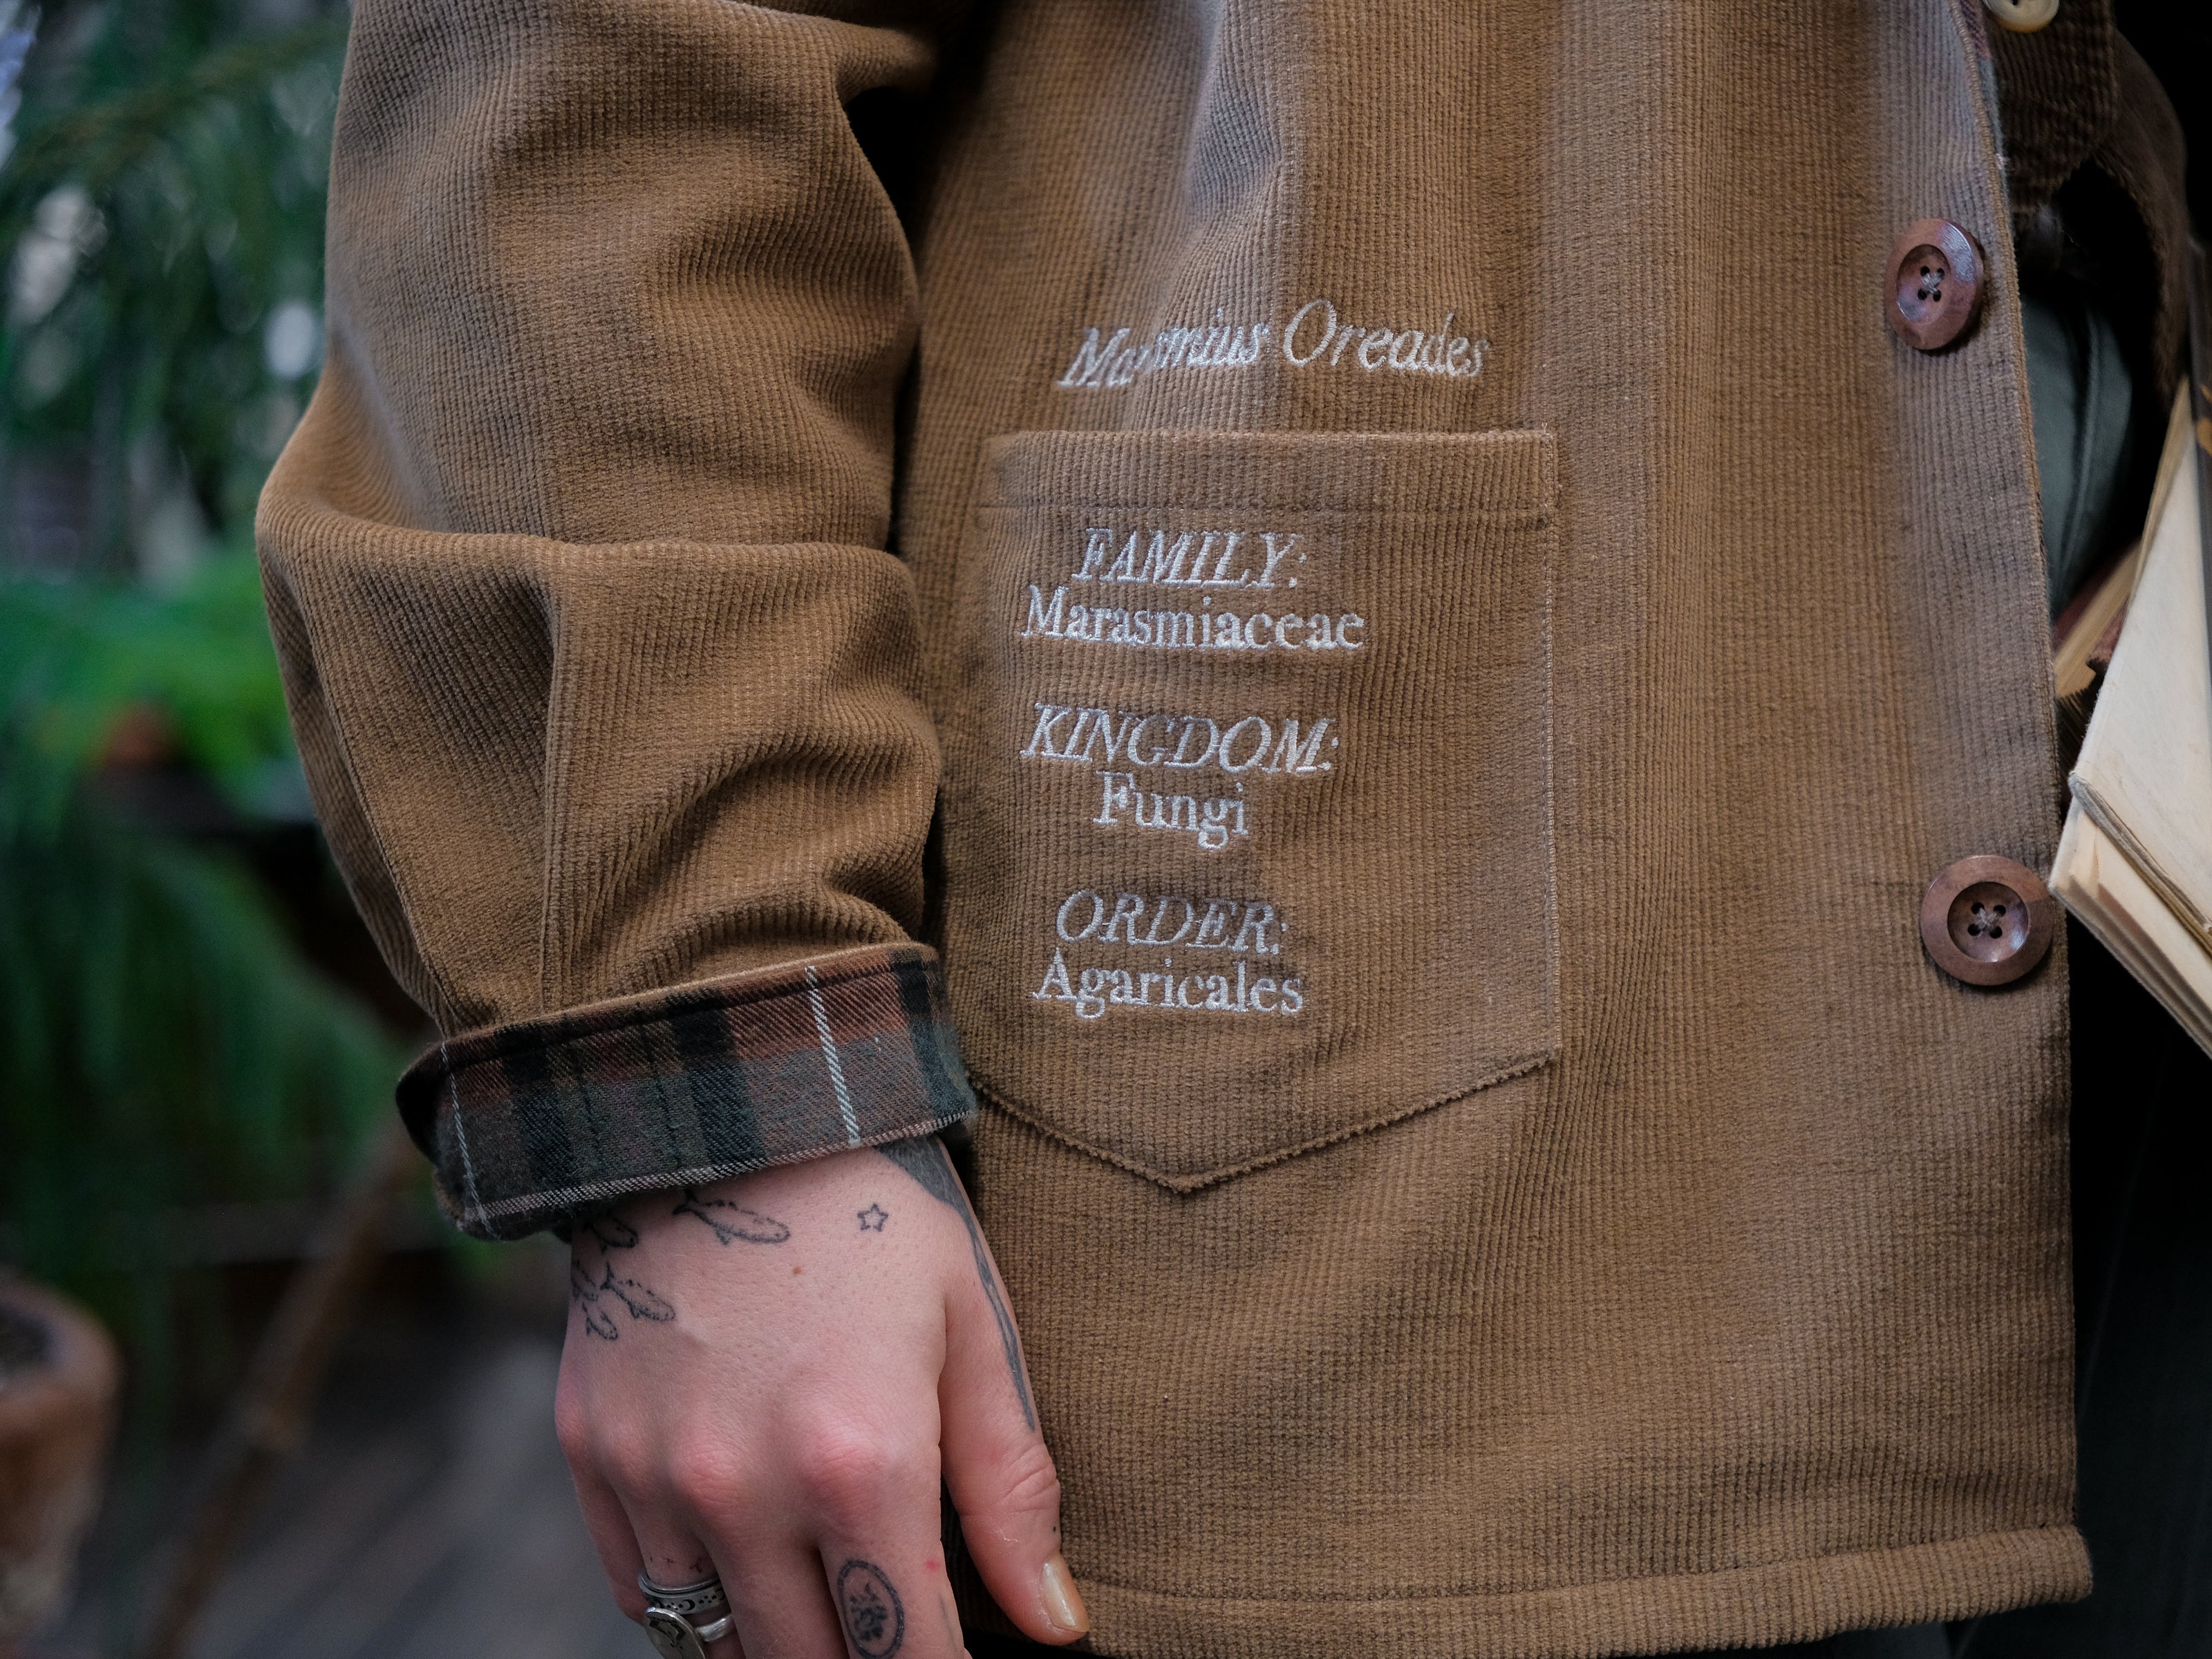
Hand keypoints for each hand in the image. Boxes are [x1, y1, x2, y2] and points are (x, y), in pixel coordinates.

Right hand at [555, 1137, 1087, 1656]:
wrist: (720, 1105)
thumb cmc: (872, 1208)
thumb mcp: (971, 1322)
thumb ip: (1011, 1485)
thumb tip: (1056, 1624)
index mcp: (861, 1461)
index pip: (904, 1657)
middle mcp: (743, 1491)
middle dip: (866, 1657)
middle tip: (899, 1609)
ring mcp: (653, 1479)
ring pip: (717, 1647)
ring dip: (782, 1639)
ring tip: (828, 1588)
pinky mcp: (591, 1454)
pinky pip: (643, 1594)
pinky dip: (697, 1601)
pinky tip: (748, 1553)